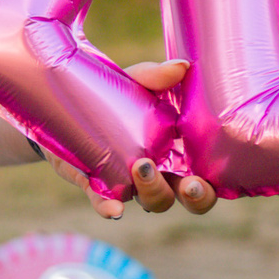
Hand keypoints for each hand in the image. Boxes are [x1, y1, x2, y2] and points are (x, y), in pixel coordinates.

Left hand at [50, 59, 217, 218]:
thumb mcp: (136, 81)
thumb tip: (181, 67)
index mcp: (180, 149)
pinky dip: (109, 208)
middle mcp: (162, 171)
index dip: (213, 185)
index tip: (211, 178)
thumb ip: (155, 75)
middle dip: (196, 197)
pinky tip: (114, 211)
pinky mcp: (97, 183)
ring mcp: (131, 181)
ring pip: (153, 201)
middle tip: (189, 185)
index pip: (208, 175)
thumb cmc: (116, 94)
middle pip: (187, 196)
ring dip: (153, 192)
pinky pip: (106, 202)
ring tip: (143, 168)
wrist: (65, 101)